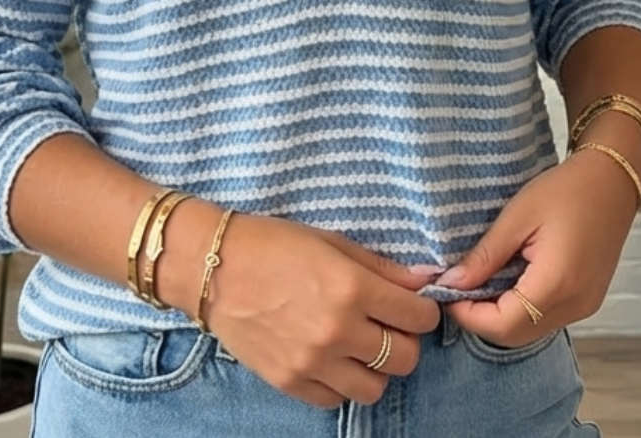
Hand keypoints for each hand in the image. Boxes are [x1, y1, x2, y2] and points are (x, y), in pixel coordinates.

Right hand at [203, 215, 441, 407]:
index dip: (422, 311)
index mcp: (351, 288)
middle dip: (405, 340)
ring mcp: (313, 362)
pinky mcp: (290, 382)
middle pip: (405, 358)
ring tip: (359, 345)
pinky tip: (331, 358)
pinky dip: (341, 382)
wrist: (214, 268)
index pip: (418, 318)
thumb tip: (426, 281)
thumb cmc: (274, 244)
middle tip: (387, 325)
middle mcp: (338, 330)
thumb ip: (381, 267)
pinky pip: (337, 399)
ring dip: (375, 367)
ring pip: (376, 388)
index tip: (412, 306)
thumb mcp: (332, 242)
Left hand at [437, 150, 638, 345]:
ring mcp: (584, 307)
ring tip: (478, 281)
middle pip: (515, 335)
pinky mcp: (587, 301)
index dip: (467, 314)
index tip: (444, 289)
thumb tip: (451, 282)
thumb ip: (485, 255)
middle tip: (456, 286)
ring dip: (499, 315)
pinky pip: (545, 319)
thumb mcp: (517, 216)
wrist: (612, 182)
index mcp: (556, 283)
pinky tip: (506, 281)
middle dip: (480, 318)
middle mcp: (574, 305)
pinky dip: (520, 309)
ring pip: (530, 330)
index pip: (502, 324)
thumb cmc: (566, 190)